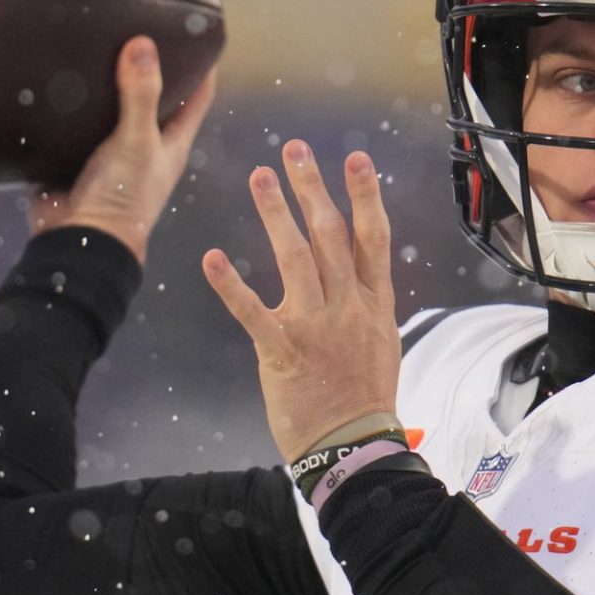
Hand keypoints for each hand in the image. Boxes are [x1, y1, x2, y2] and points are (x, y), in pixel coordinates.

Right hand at [28, 35, 218, 264]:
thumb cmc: (121, 196)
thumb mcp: (137, 141)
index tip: (200, 32)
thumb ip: (141, 95)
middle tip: (139, 25)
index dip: (203, 66)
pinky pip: (77, 123)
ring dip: (107, 83)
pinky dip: (73, 103)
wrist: (75, 240)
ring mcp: (111, 151)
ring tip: (97, 40)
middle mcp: (145, 145)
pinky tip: (62, 75)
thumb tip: (144, 44)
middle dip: (150, 67)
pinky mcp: (77, 156)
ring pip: (113, 108)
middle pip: (154, 98)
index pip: (197, 96)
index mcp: (171, 142)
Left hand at [201, 140, 400, 461]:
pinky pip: (253, 312)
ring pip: (296, 259)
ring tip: (260, 176)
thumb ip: (367, 301)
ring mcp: (315, 327)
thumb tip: (362, 272)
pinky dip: (231, 284)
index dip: (365, 195)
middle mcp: (347, 307)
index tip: (356, 158)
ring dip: (276, 214)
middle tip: (294, 149)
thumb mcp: (382, 340)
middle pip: (331, 235)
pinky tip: (213, 257)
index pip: (373, 238)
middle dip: (313, 188)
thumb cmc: (365, 395)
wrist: (353, 444)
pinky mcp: (282, 351)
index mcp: (374, 303)